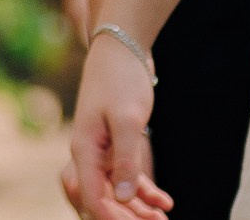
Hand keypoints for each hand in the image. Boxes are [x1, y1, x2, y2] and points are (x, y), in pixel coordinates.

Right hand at [65, 32, 171, 219]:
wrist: (121, 47)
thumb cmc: (121, 78)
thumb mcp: (128, 118)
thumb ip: (125, 157)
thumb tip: (121, 198)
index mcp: (83, 151)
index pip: (92, 198)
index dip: (112, 218)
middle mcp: (88, 156)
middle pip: (103, 201)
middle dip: (126, 219)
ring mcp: (102, 152)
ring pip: (117, 193)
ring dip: (138, 210)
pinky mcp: (117, 145)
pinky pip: (127, 177)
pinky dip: (145, 191)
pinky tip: (165, 203)